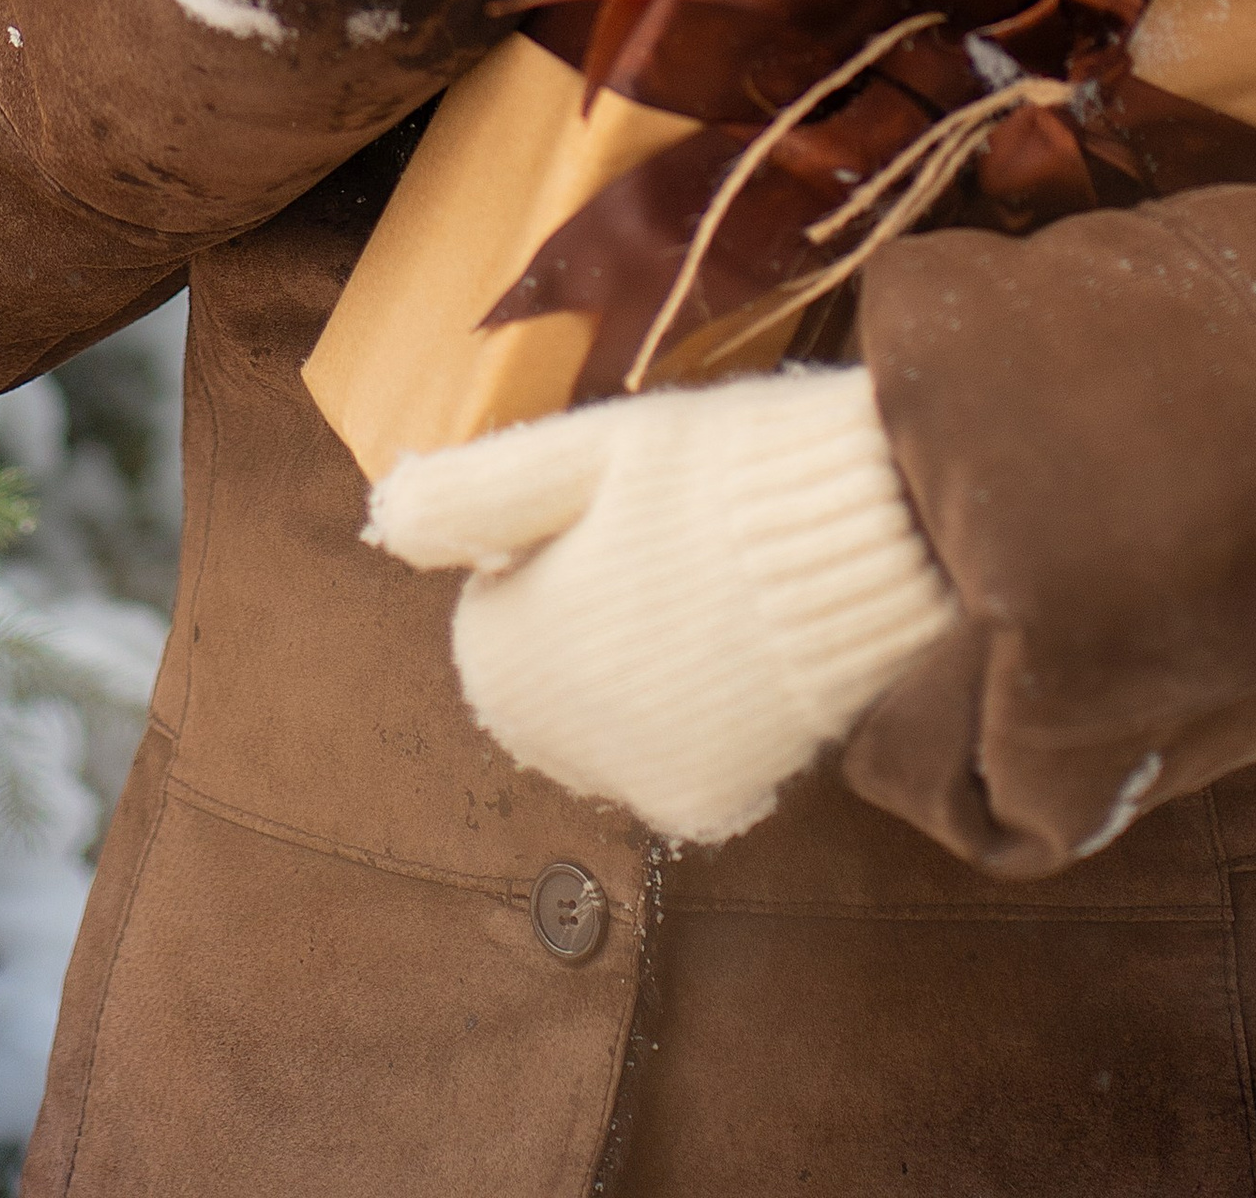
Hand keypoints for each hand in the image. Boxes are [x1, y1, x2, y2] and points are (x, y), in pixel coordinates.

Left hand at [365, 366, 956, 845]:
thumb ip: (472, 493)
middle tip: (672, 557)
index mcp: (508, 652)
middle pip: (545, 682)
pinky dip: (700, 723)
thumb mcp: (582, 449)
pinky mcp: (711, 806)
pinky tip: (745, 658)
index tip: (615, 520)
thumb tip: (383, 521)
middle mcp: (554, 741)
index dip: (548, 558)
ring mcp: (634, 783)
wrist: (872, 541)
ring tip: (714, 600)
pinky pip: (675, 768)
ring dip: (641, 676)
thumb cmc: (719, 473)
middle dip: (588, 626)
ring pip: (608, 726)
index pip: (492, 620)